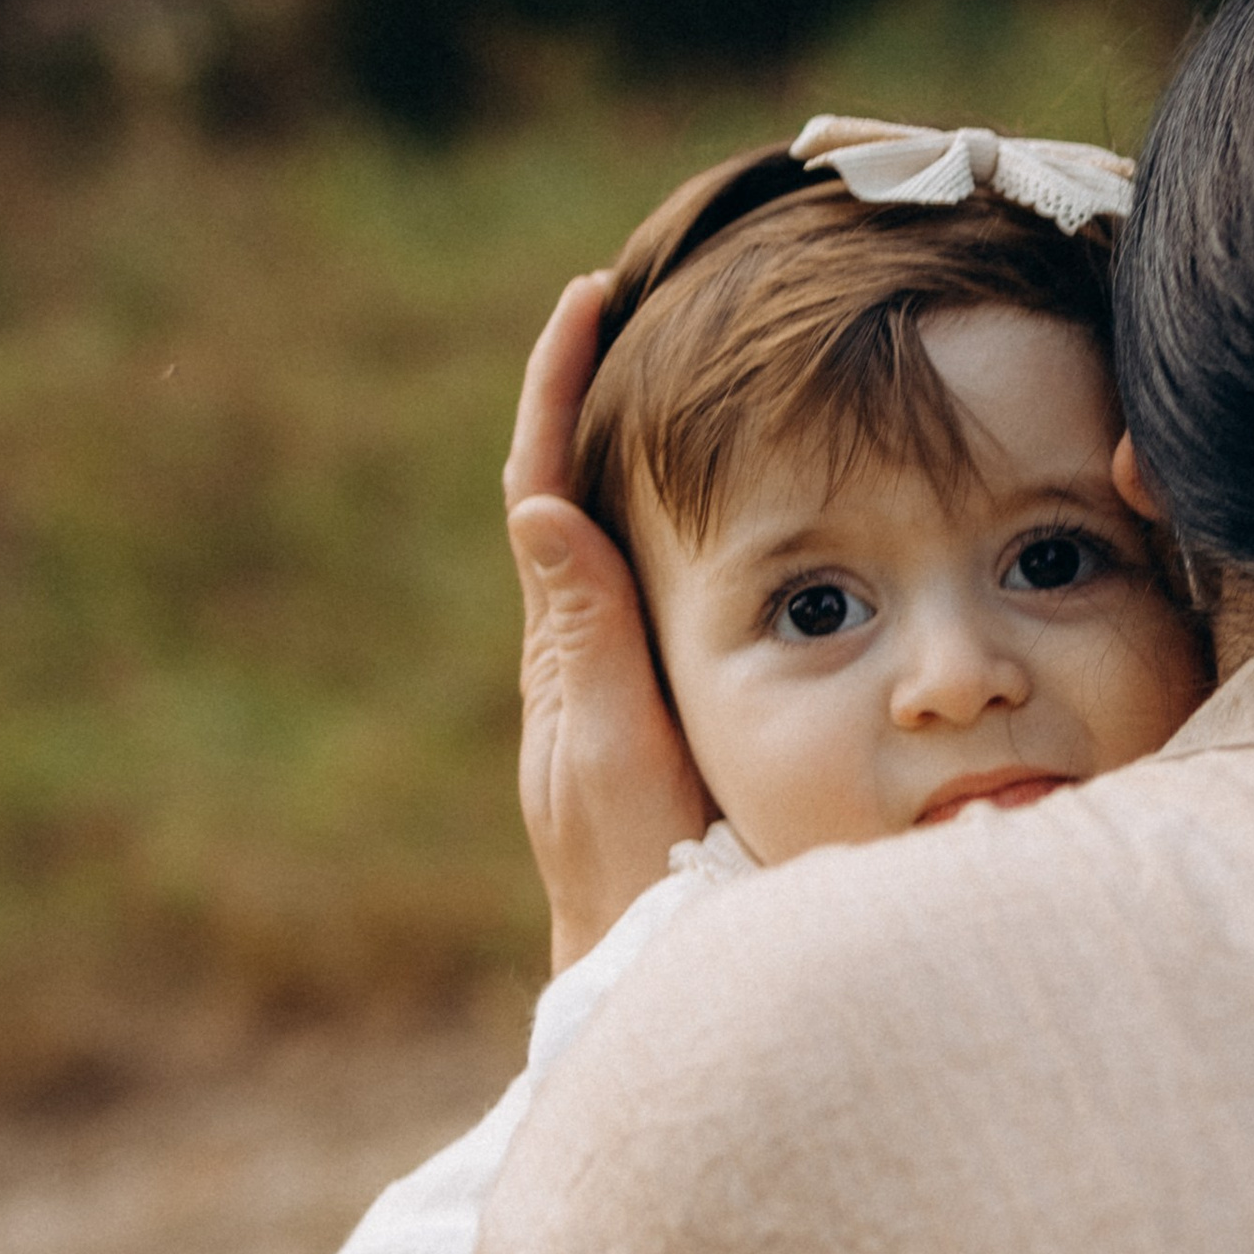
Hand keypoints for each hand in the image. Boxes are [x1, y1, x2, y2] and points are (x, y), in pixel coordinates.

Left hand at [506, 276, 710, 971]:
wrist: (648, 960)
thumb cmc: (632, 871)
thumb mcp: (609, 751)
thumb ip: (584, 638)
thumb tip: (536, 508)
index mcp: (562, 647)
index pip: (545, 489)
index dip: (557, 389)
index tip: (589, 298)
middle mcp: (577, 649)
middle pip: (571, 486)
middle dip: (592, 388)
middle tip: (637, 292)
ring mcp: (610, 677)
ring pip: (611, 529)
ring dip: (630, 440)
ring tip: (677, 354)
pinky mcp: (650, 703)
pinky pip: (651, 581)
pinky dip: (670, 512)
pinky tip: (717, 487)